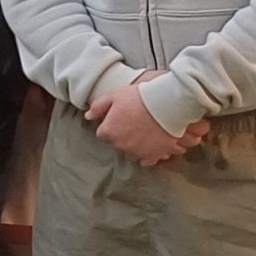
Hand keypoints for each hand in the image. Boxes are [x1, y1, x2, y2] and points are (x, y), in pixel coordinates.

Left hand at [85, 70, 208, 165]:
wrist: (168, 102)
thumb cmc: (140, 97)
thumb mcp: (114, 95)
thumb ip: (98, 106)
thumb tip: (88, 116)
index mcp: (109, 132)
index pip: (103, 134)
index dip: (111, 126)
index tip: (120, 119)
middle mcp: (121, 145)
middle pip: (118, 144)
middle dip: (123, 136)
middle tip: (134, 122)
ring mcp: (138, 152)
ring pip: (132, 152)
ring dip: (136, 145)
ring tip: (146, 132)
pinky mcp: (154, 155)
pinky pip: (148, 160)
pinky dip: (149, 154)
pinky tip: (152, 145)